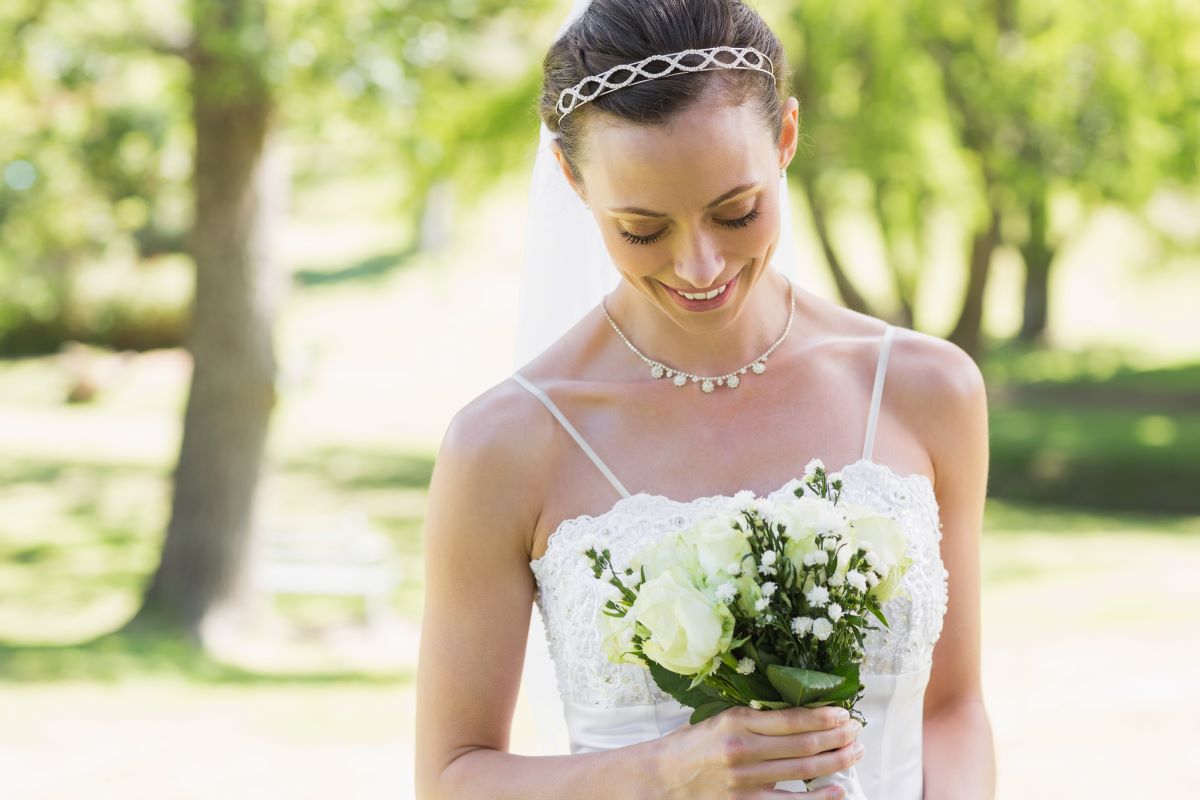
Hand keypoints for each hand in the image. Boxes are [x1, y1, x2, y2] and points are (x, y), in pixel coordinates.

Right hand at [656, 704, 864, 798]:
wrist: (662, 779)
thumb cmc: (692, 745)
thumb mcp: (720, 719)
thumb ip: (755, 718)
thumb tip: (799, 713)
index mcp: (736, 721)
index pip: (792, 718)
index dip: (823, 716)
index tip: (844, 712)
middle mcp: (742, 749)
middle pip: (804, 744)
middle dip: (837, 736)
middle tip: (856, 730)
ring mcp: (745, 781)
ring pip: (803, 771)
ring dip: (835, 761)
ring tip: (854, 753)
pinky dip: (818, 798)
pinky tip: (837, 790)